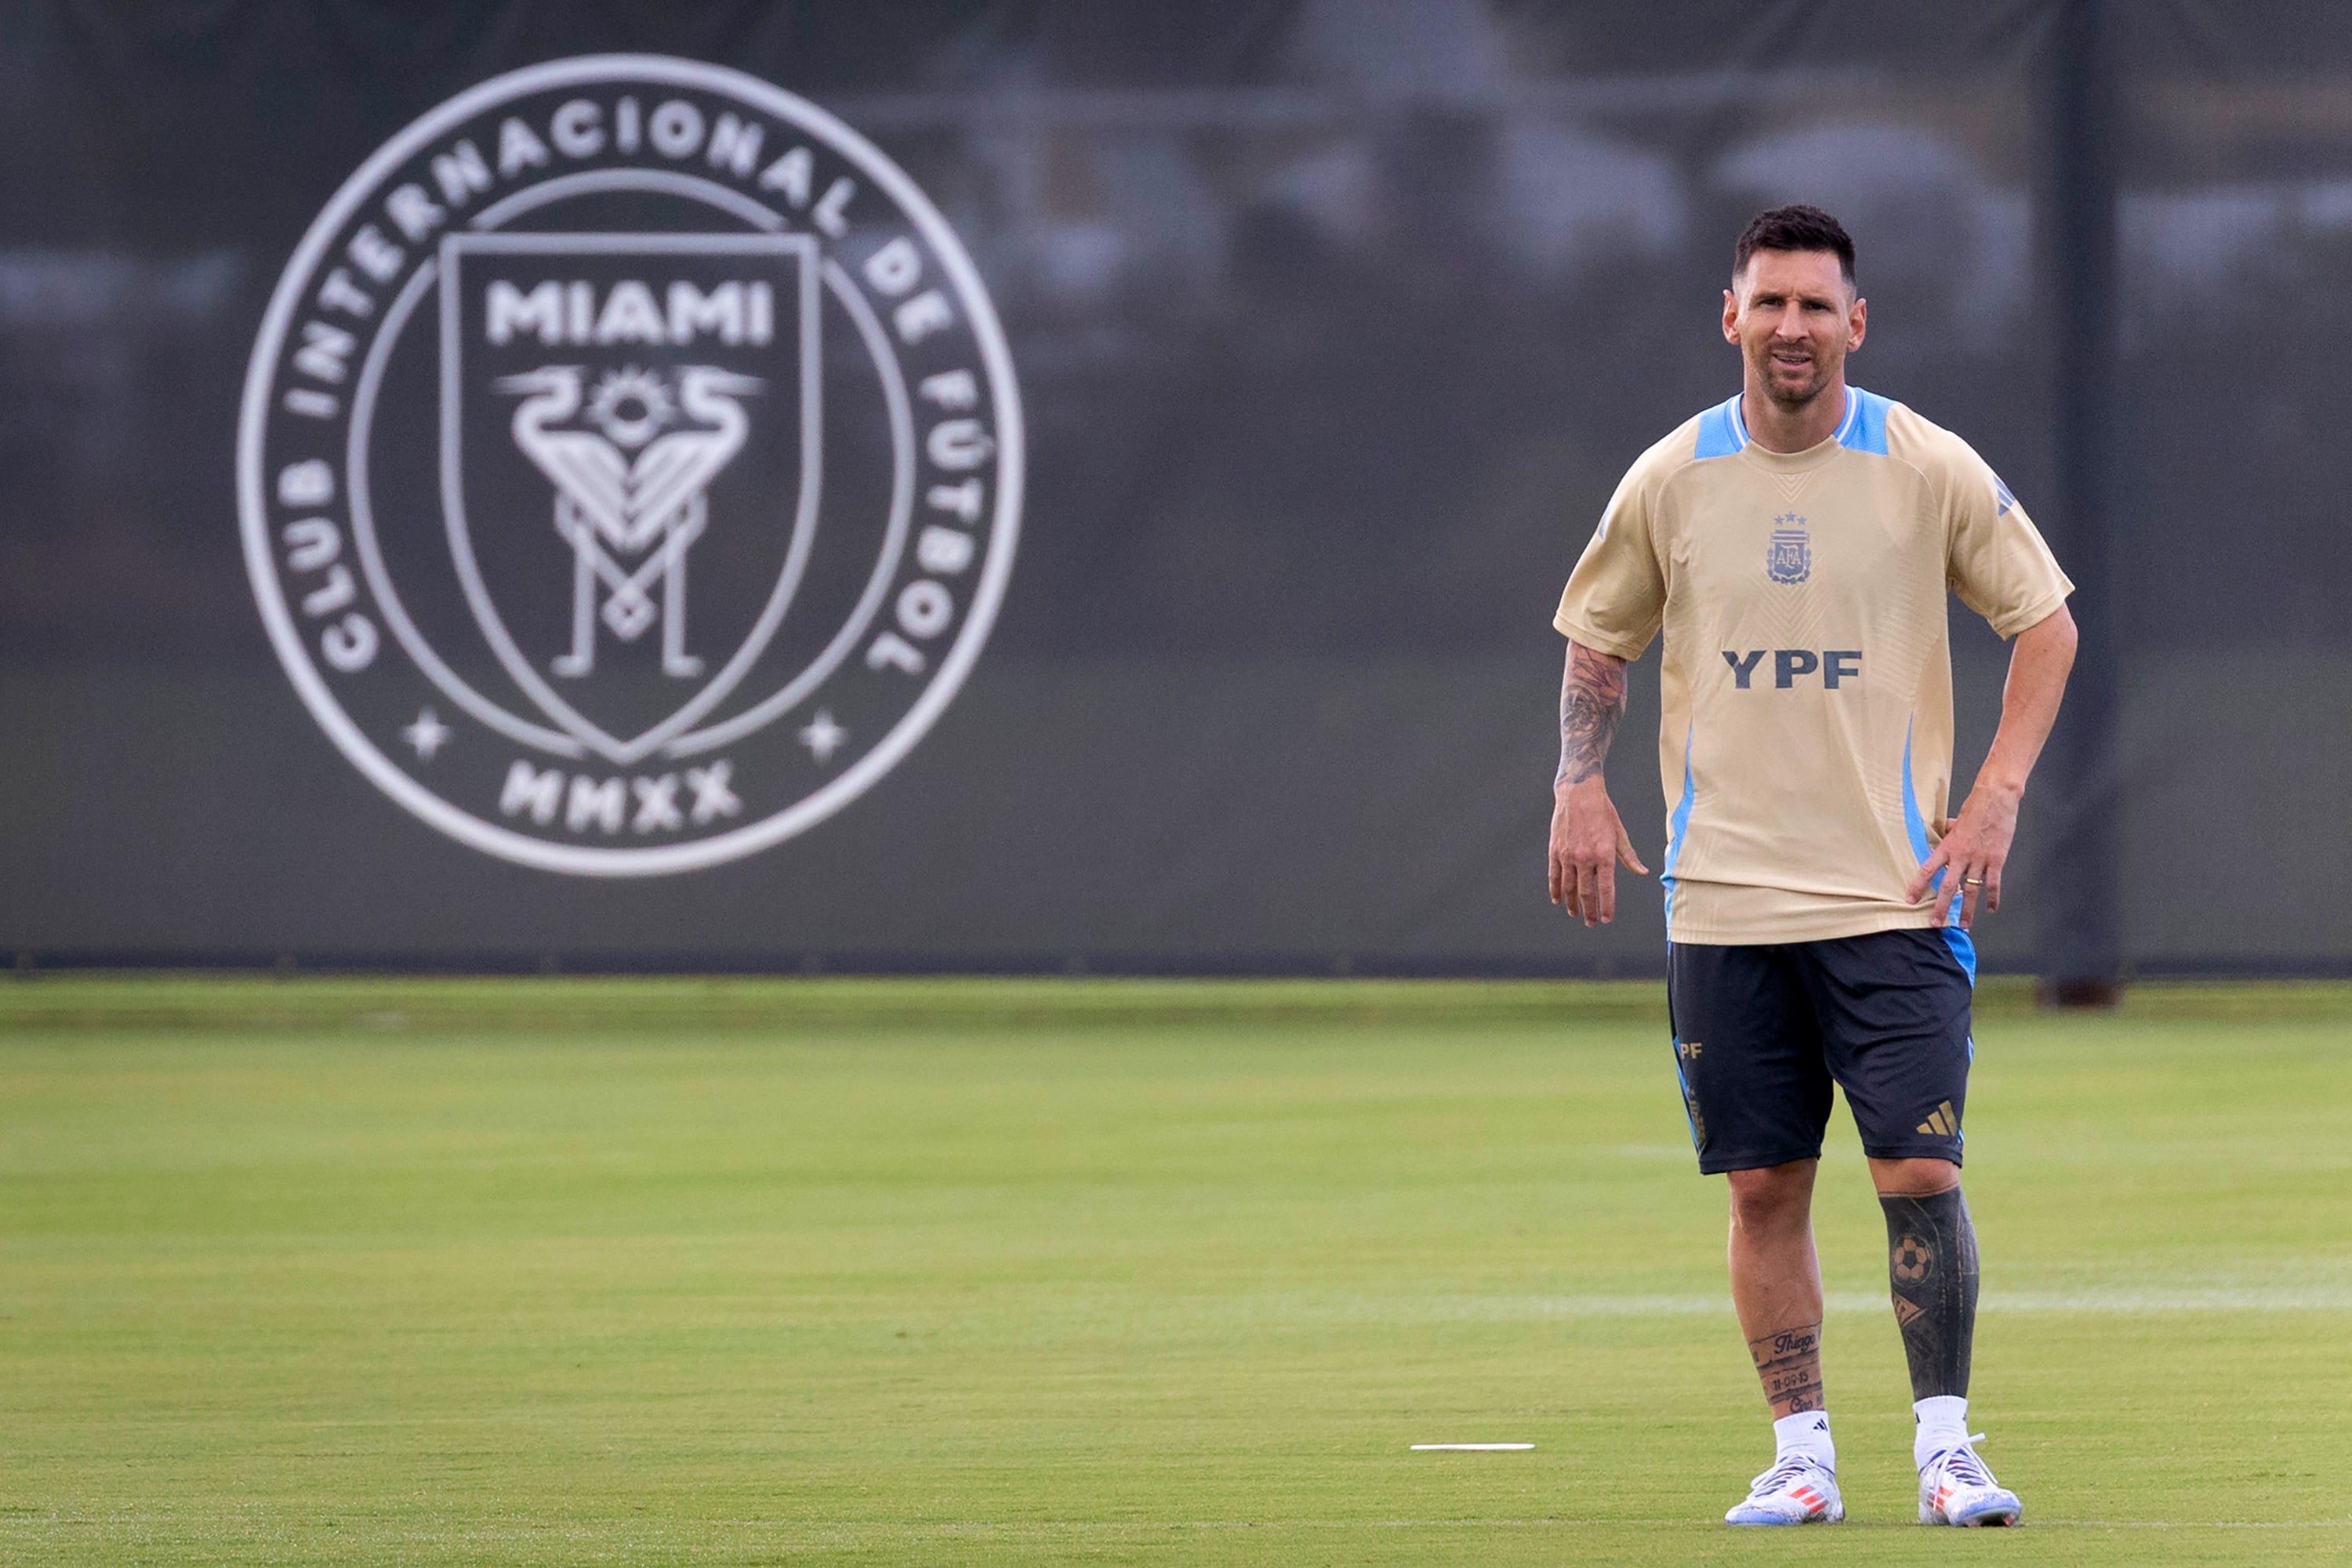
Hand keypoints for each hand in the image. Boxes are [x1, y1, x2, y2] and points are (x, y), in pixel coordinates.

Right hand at [1549, 778, 1649, 926]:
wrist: (1578, 793)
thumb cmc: (1602, 812)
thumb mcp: (1619, 833)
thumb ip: (1629, 856)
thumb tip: (1642, 872)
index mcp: (1604, 855)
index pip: (1605, 889)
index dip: (1606, 907)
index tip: (1606, 919)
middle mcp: (1585, 858)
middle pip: (1585, 892)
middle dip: (1588, 910)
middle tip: (1590, 923)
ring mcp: (1567, 855)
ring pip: (1568, 887)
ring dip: (1571, 903)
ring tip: (1574, 913)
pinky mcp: (1555, 851)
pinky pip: (1554, 875)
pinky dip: (1555, 889)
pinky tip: (1557, 898)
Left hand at [1904, 782, 2020, 929]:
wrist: (1995, 800)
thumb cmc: (1975, 808)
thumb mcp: (1955, 821)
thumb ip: (1948, 831)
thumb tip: (1943, 830)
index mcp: (1948, 847)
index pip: (1927, 870)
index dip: (1918, 886)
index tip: (1910, 900)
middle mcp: (1961, 856)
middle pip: (1948, 887)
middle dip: (1941, 907)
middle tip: (1936, 923)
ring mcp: (1979, 860)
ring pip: (1971, 890)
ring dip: (1967, 910)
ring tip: (1964, 924)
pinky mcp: (1996, 860)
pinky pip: (1993, 884)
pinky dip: (1992, 898)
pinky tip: (1991, 908)